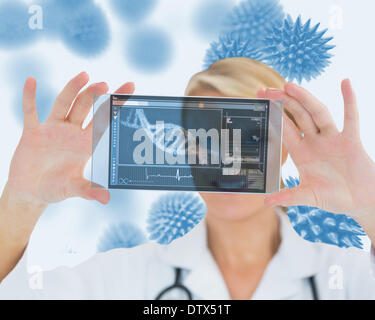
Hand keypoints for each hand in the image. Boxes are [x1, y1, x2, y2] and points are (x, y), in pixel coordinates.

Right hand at [6, 72, 134, 206]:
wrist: (31, 192)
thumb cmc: (55, 189)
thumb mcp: (73, 189)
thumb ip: (88, 191)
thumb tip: (106, 198)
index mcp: (85, 145)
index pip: (104, 122)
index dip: (116, 107)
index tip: (130, 89)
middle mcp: (72, 133)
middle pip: (86, 108)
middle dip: (95, 96)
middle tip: (105, 85)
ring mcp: (53, 130)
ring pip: (64, 104)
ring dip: (73, 90)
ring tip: (84, 75)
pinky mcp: (33, 132)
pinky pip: (30, 112)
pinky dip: (30, 97)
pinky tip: (31, 81)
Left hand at [260, 80, 374, 217]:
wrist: (360, 202)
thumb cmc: (334, 198)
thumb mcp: (307, 196)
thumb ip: (288, 196)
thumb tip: (266, 201)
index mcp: (301, 153)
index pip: (284, 129)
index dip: (273, 116)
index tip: (260, 101)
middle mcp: (314, 142)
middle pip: (297, 116)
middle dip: (283, 102)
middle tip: (267, 89)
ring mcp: (332, 139)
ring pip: (317, 113)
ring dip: (304, 99)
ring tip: (290, 85)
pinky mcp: (350, 140)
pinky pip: (351, 118)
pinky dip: (349, 100)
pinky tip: (345, 83)